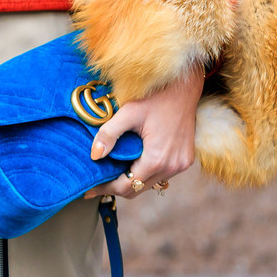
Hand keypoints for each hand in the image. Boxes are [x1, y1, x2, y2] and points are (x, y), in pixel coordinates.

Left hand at [82, 62, 202, 199]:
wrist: (183, 87)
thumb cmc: (155, 97)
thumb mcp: (128, 112)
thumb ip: (109, 133)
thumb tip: (94, 156)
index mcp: (157, 159)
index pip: (127, 186)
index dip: (106, 189)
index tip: (90, 188)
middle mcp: (172, 167)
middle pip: (138, 189)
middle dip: (117, 187)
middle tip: (98, 182)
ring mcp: (181, 165)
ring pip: (150, 184)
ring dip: (133, 180)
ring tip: (113, 172)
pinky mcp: (185, 160)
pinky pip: (162, 175)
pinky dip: (147, 173)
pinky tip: (135, 163)